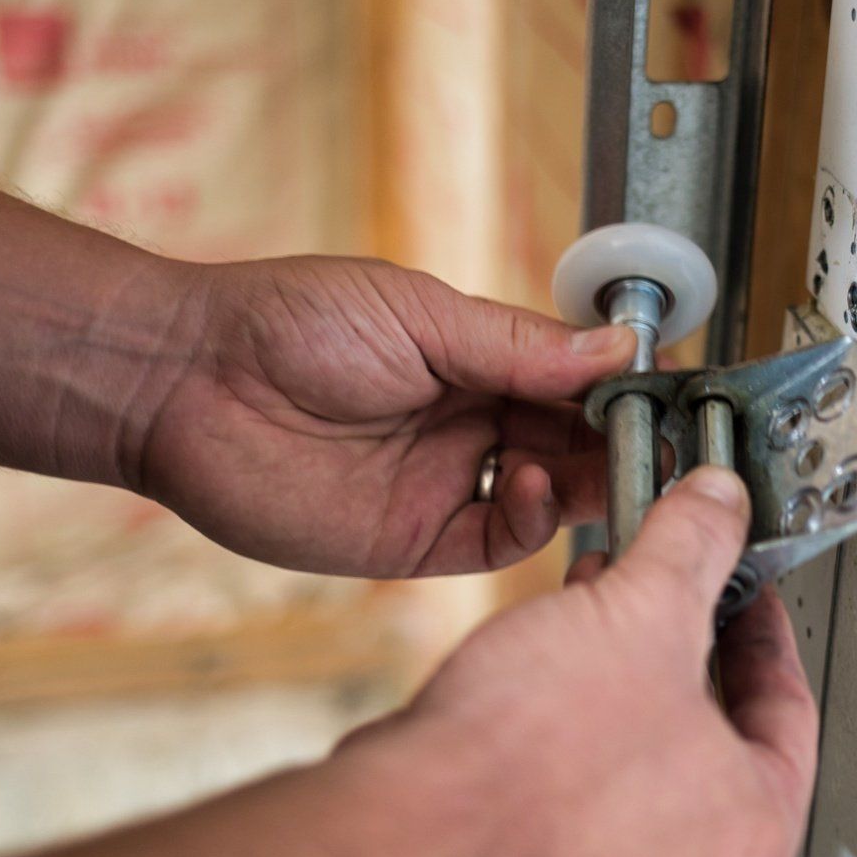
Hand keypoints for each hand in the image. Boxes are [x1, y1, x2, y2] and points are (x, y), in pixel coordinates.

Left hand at [135, 257, 637, 577]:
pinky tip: (529, 489)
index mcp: (474, 360)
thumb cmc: (285, 324)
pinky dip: (527, 524)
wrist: (186, 382)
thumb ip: (518, 343)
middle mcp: (467, 425)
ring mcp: (441, 484)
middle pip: (570, 445)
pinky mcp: (411, 539)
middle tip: (666, 444)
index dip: (621, 390)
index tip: (670, 393)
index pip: (572, 382)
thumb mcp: (418, 313)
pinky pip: (493, 542)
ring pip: (546, 498)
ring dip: (586, 485)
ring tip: (612, 467)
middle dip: (619, 444)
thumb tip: (615, 350)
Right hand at [347, 467, 818, 856]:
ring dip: (622, 676)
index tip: (740, 583)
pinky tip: (542, 668)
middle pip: (716, 732)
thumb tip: (721, 505)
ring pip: (645, 758)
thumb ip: (695, 544)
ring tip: (590, 609)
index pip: (791, 706)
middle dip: (679, 641)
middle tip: (661, 586)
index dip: (763, 621)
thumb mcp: (642, 609)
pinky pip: (584, 790)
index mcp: (755, 829)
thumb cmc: (534, 754)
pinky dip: (575, 726)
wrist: (411, 824)